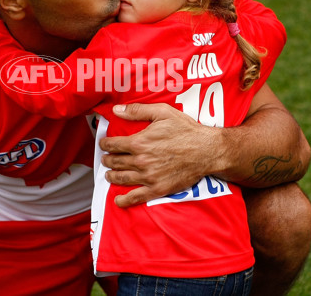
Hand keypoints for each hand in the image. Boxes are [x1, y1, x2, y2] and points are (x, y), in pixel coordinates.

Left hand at [100, 103, 225, 207]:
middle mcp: (141, 160)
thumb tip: (116, 110)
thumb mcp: (163, 113)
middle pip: (115, 162)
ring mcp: (148, 176)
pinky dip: (124, 200)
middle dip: (107, 160)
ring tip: (109, 175)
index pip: (113, 145)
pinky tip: (118, 200)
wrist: (206, 150)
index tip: (104, 144)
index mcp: (139, 142)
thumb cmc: (186, 130)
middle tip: (105, 159)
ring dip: (111, 176)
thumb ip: (137, 111)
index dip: (105, 144)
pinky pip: (136, 197)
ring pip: (122, 178)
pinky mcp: (158, 188)